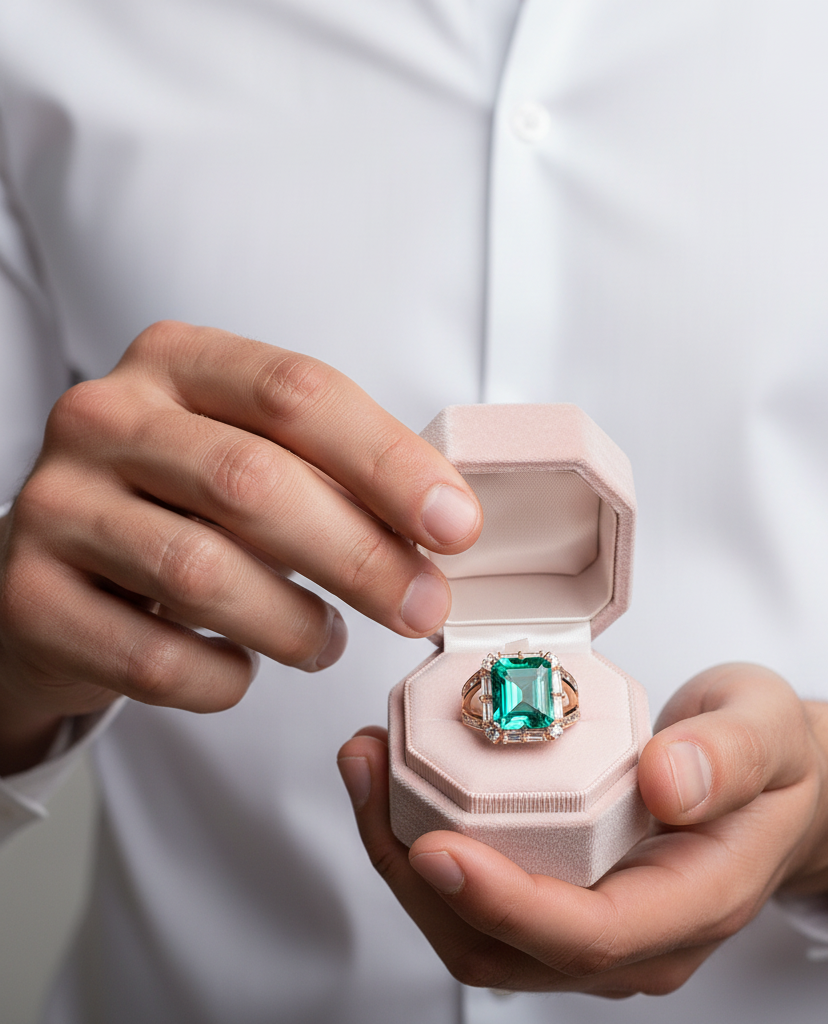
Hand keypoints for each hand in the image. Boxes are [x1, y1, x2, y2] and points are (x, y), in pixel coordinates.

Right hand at [0, 321, 480, 772]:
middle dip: (362, 557)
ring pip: (205, 574)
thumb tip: (444, 528)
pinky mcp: (26, 597)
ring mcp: (54, 504)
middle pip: (255, 482)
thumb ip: (335, 475)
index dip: (389, 464)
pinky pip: (153, 658)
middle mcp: (105, 417)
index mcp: (177, 361)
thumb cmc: (183, 510)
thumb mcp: (253, 459)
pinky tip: (240, 667)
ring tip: (324, 642)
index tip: (457, 526)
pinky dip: (222, 677)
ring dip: (295, 625)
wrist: (56, 574)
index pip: (298, 393)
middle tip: (424, 608)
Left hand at [338, 664, 827, 996]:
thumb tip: (667, 781)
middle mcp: (635, 937)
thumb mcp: (769, 732)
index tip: (435, 844)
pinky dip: (426, 846)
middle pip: (504, 948)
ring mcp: (595, 923)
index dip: (502, 901)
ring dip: (406, 859)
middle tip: (371, 775)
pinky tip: (399, 782)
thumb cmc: (775, 763)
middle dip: (418, 876)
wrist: (779, 786)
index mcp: (693, 903)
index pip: (585, 934)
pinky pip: (481, 895)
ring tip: (369, 768)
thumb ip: (729, 755)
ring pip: (477, 931)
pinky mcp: (564, 896)